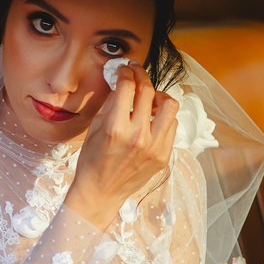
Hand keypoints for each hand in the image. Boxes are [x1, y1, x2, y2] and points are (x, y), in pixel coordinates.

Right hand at [64, 63, 178, 228]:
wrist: (100, 193)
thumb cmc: (92, 162)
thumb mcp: (94, 130)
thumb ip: (111, 105)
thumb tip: (122, 84)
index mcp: (116, 128)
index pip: (128, 87)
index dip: (126, 72)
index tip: (125, 69)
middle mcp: (138, 136)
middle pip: (149, 91)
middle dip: (142, 76)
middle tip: (137, 74)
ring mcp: (154, 147)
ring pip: (169, 105)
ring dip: (159, 96)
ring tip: (149, 99)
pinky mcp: (163, 156)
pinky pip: (171, 126)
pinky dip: (162, 118)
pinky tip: (152, 120)